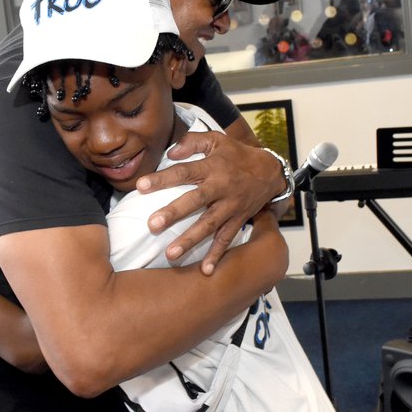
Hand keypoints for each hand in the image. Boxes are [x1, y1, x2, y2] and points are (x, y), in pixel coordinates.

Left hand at [134, 132, 283, 274]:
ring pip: (209, 225)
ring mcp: (230, 207)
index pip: (184, 172)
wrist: (271, 172)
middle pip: (196, 201)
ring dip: (190, 240)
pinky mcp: (238, 220)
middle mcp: (221, 188)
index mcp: (212, 167)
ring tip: (171, 254)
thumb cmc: (237, 155)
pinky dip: (217, 255)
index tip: (141, 186)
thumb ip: (192, 142)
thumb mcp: (217, 140)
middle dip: (174, 213)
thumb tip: (170, 153)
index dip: (163, 179)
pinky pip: (226, 239)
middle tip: (153, 225)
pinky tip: (205, 271)